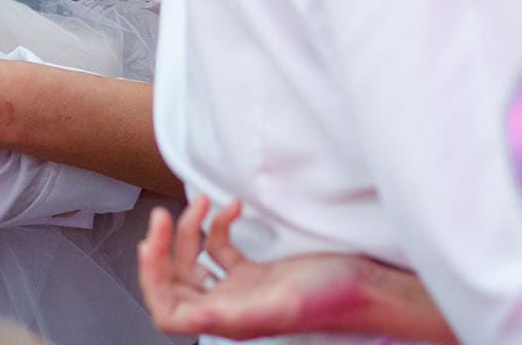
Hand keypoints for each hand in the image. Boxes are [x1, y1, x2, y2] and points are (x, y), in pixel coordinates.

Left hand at [139, 197, 454, 342]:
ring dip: (191, 232)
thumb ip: (235, 314)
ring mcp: (243, 289)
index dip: (150, 281)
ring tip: (202, 202)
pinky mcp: (259, 272)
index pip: (168, 312)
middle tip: (162, 216)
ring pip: (196, 263)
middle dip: (165, 249)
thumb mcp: (280, 305)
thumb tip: (191, 318)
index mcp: (229, 320)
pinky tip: (232, 207)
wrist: (370, 285)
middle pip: (176, 284)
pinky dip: (220, 227)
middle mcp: (231, 307)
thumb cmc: (333, 299)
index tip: (150, 243)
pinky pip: (223, 250)